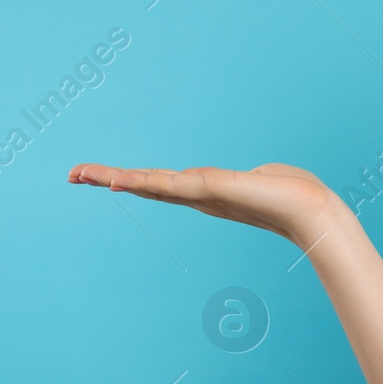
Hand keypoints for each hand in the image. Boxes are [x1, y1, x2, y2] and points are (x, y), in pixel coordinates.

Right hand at [68, 161, 343, 249]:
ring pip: (149, 184)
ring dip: (113, 178)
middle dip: (107, 178)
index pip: (160, 184)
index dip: (130, 180)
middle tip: (72, 175)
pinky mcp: (210, 190)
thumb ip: (255, 177)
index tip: (103, 177)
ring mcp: (201, 194)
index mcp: (206, 192)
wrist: (310, 210)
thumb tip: (263, 175)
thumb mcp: (265, 179)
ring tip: (82, 174)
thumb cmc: (294, 195)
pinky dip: (141, 183)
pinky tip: (119, 181)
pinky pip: (168, 185)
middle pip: (144, 185)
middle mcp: (198, 196)